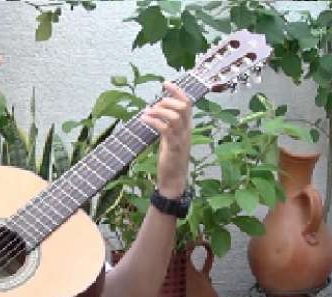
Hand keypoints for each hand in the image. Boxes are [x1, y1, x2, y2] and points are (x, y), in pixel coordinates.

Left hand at [140, 81, 192, 197]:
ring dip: (158, 110)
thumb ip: (167, 125)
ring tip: (146, 113)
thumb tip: (155, 110)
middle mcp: (186, 131)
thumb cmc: (171, 158)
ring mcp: (181, 139)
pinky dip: (153, 121)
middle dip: (167, 101)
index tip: (166, 83)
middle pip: (183, 107)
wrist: (174, 179)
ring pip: (174, 116)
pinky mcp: (173, 147)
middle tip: (154, 105)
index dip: (178, 91)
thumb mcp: (171, 138)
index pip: (187, 104)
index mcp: (187, 127)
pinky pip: (165, 129)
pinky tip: (143, 119)